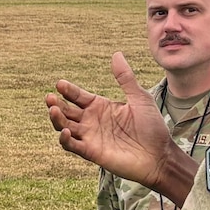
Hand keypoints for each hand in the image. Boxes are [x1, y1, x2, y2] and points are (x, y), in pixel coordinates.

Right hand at [46, 53, 177, 189]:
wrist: (160, 155)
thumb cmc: (152, 127)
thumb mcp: (139, 98)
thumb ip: (125, 78)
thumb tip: (116, 54)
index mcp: (100, 107)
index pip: (78, 96)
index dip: (68, 90)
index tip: (60, 84)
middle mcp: (91, 121)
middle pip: (66, 111)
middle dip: (56, 104)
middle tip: (50, 97)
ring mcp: (90, 137)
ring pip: (64, 127)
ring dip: (56, 119)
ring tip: (54, 110)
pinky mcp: (91, 152)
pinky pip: (72, 146)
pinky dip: (65, 140)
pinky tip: (66, 131)